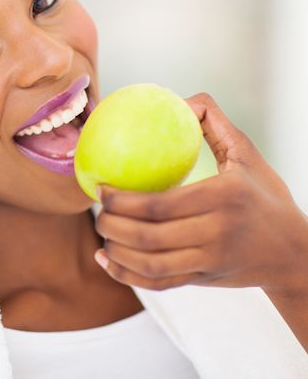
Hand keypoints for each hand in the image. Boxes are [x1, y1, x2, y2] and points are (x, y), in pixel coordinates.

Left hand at [93, 93, 307, 293]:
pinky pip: (158, 283)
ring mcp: (209, 261)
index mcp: (223, 197)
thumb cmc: (265, 196)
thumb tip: (180, 100)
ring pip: (149, 264)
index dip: (122, 200)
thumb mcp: (247, 156)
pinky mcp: (203, 280)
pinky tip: (106, 260)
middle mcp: (216, 233)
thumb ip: (215, 124)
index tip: (102, 188)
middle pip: (147, 236)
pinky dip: (127, 276)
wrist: (293, 252)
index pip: (159, 205)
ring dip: (115, 251)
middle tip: (96, 211)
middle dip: (110, 225)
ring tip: (101, 234)